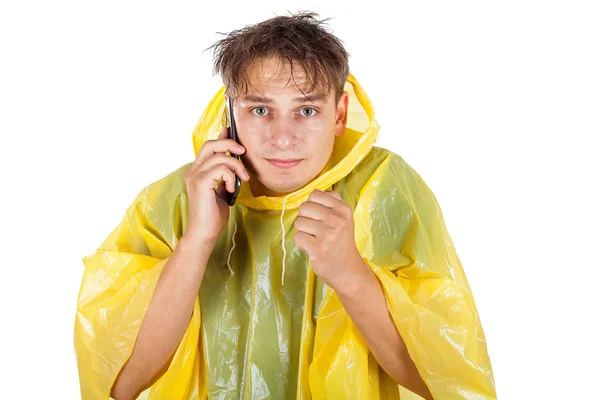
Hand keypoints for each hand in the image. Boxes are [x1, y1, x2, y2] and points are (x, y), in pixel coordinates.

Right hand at [183, 127, 248, 242]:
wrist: (205, 232)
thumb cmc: (213, 215)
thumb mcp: (222, 190)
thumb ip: (225, 176)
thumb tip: (233, 161)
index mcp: (198, 171)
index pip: (208, 147)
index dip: (221, 137)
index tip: (230, 131)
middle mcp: (193, 171)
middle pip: (210, 144)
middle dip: (229, 144)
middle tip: (243, 152)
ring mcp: (195, 176)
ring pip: (219, 156)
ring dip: (236, 166)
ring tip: (242, 179)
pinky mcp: (200, 183)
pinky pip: (221, 169)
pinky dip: (231, 176)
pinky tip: (232, 188)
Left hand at [293, 189, 366, 290]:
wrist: (348, 270)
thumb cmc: (341, 242)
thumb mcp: (344, 218)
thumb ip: (330, 203)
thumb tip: (311, 195)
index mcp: (343, 209)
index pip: (315, 194)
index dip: (311, 205)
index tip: (318, 216)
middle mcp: (337, 220)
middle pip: (304, 207)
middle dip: (305, 218)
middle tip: (314, 230)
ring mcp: (328, 234)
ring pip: (299, 222)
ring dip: (302, 232)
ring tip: (314, 239)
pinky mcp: (318, 248)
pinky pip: (298, 237)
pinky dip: (301, 244)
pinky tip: (311, 247)